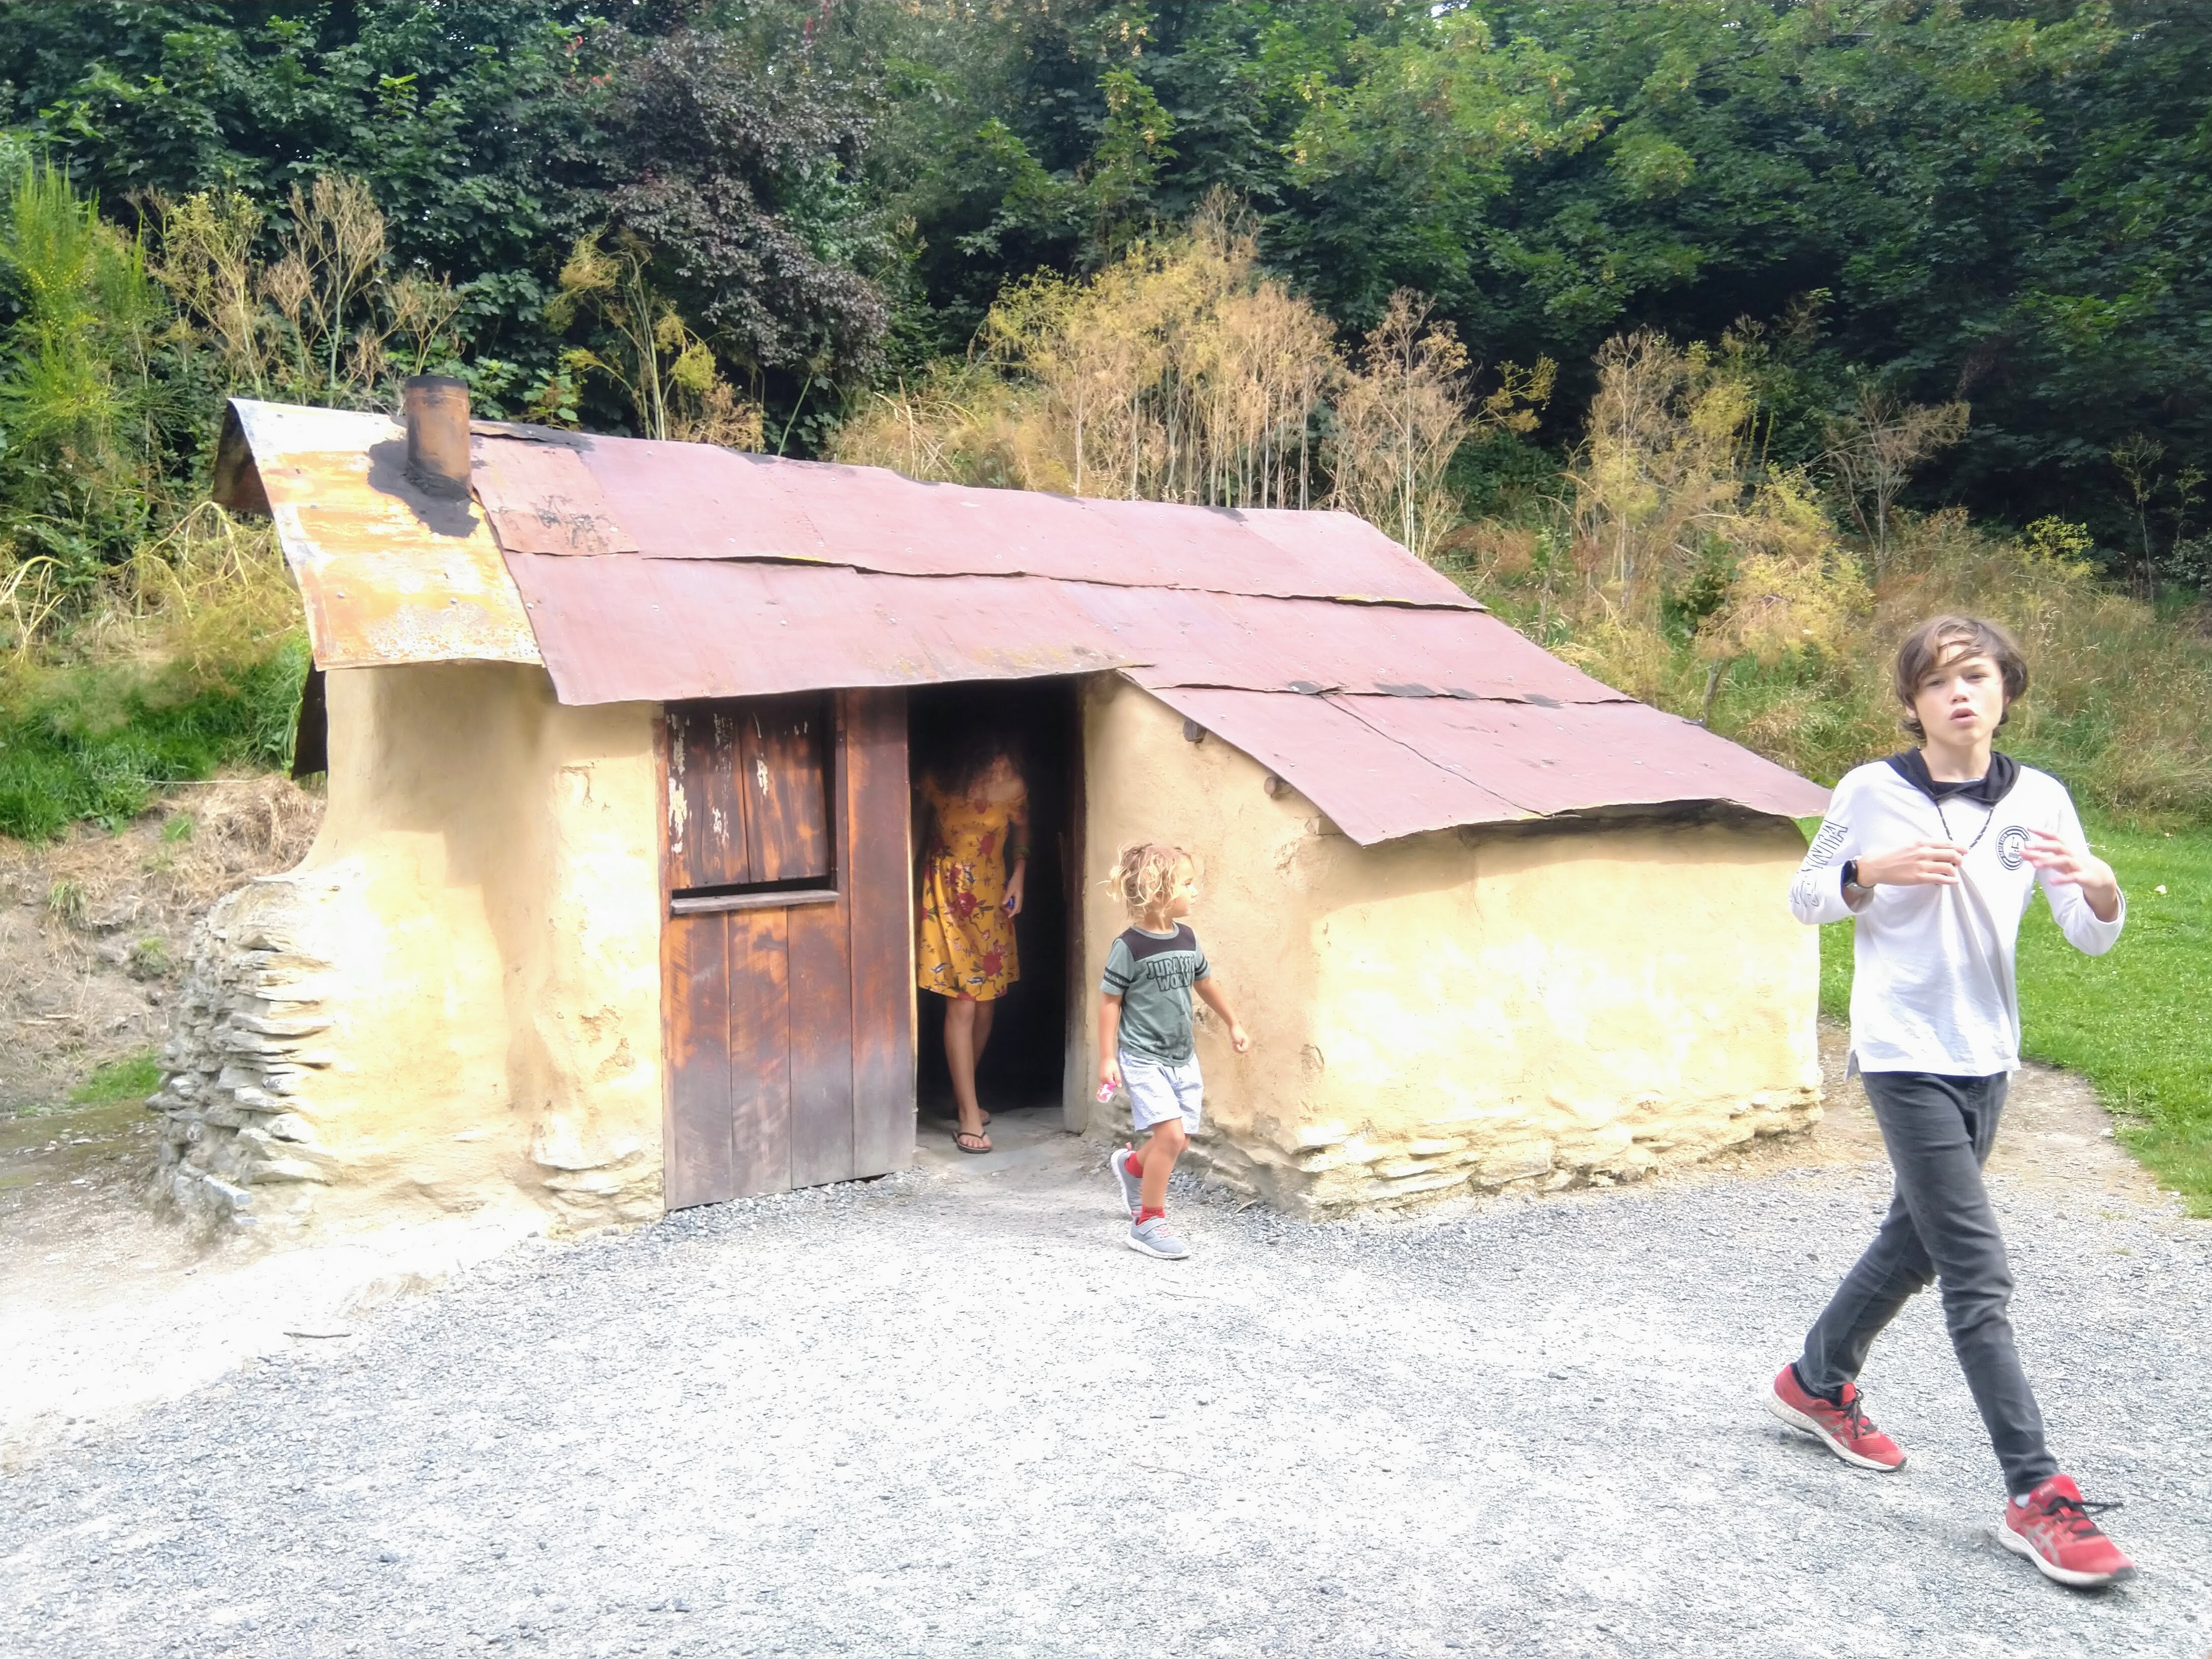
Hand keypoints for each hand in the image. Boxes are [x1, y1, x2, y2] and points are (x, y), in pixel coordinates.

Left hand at [1002, 870, 1025, 916]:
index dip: (1012, 913)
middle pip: (1017, 908)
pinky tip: (1007, 900)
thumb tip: (1003, 904)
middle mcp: (1020, 899)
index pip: (1016, 909)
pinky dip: (1011, 903)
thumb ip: (1007, 897)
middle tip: (1005, 910)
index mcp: (1019, 898)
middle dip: (1012, 911)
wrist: (1018, 875)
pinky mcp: (1017, 895)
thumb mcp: (1009, 889)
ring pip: (1016, 905)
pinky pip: (1015, 902)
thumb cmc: (1014, 882)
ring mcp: (1019, 897)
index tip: (1008, 917)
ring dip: (1011, 907)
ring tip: (1005, 905)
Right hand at [1098, 1056, 1121, 1094]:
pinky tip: (1109, 1073)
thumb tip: (1119, 1086)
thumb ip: (1118, 1079)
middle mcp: (1102, 1079)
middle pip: (1109, 1085)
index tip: (1116, 1077)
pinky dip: (1107, 1079)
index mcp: (1106, 1078)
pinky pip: (1104, 1080)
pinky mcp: (1100, 1076)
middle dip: (1112, 1082)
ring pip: (1106, 1083)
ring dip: (1110, 1080)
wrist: (1106, 1057)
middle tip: (1114, 1074)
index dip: (1115, 1082)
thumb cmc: (1112, 1063)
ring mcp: (1100, 1077)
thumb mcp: (1116, 1071)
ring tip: (1112, 1073)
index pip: (1112, 1085)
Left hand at [1228, 1022, 1250, 1053]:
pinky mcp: (1240, 1041)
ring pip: (1240, 1049)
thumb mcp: (1237, 1041)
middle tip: (1233, 1045)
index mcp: (1247, 1042)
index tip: (1236, 1045)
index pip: (1244, 1050)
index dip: (1239, 1049)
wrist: (1233, 1025)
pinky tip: (1233, 1042)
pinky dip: (1235, 1046)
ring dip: (1236, 1048)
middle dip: (1237, 1049)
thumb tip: (1242, 1051)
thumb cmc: (1235, 1032)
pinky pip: (1238, 1046)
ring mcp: (1243, 1041)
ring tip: (1233, 1044)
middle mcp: (1246, 1042)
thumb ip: (1239, 1047)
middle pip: (1243, 1050)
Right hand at [1853, 841, 1968, 887]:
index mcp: (1921, 843)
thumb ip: (1923, 846)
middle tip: (1960, 863)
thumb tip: (1938, 850)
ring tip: (1953, 872)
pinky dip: (1951, 880)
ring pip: (1948, 867)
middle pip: (1951, 854)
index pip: (1946, 843)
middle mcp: (1923, 852)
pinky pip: (1940, 879)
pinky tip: (1954, 881)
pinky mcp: (1919, 877)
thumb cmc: (1890, 855)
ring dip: (1955, 870)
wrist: (1876, 866)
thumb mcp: (1908, 844)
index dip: (1959, 847)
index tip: (1964, 850)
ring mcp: (1922, 865)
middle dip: (1960, 859)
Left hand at [2022, 830, 2120, 919]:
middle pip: (2058, 846)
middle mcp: (2072, 855)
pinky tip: (2052, 882)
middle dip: (2043, 845)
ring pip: (2065, 860)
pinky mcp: (2085, 878)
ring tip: (2034, 864)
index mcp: (2066, 850)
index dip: (2043, 831)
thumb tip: (2022, 852)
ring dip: (2049, 861)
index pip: (2055, 837)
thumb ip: (2040, 857)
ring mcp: (2079, 865)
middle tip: (2027, 845)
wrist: (2101, 879)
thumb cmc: (2074, 867)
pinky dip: (2063, 879)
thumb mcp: (2058, 862)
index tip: (2029, 828)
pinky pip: (2073, 877)